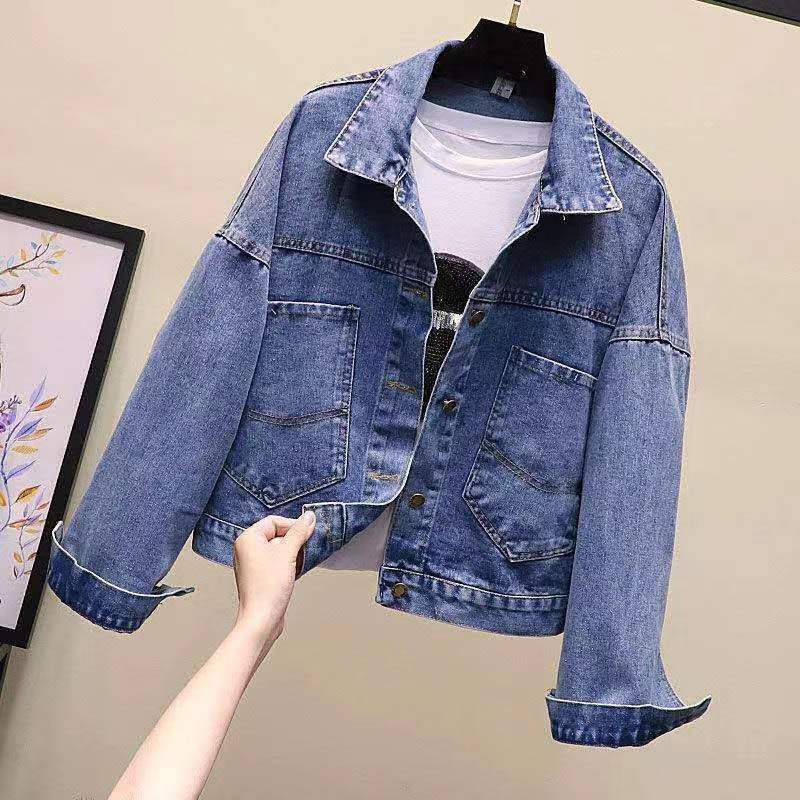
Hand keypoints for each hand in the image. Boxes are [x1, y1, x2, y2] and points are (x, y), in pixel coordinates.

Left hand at [232, 510, 315, 648]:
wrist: (262, 619)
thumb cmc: (269, 586)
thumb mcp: (288, 553)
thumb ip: (299, 532)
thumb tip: (309, 516)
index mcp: (248, 539)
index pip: (274, 521)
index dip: (292, 525)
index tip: (307, 533)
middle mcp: (247, 549)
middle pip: (276, 534)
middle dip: (294, 541)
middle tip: (306, 548)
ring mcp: (252, 563)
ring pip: (278, 549)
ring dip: (293, 553)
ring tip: (300, 562)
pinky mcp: (260, 576)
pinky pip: (276, 561)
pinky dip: (288, 563)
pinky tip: (296, 571)